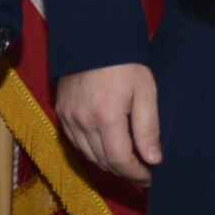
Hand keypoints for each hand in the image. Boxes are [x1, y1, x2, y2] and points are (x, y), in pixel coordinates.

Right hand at [55, 63, 160, 185]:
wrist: (94, 37)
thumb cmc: (124, 61)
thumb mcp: (145, 91)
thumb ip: (148, 128)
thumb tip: (153, 159)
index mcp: (106, 117)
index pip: (119, 160)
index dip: (135, 173)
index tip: (149, 177)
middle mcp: (83, 121)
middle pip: (103, 162)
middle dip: (124, 172)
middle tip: (141, 172)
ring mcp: (68, 118)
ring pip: (88, 156)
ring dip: (108, 164)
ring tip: (127, 163)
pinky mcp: (62, 112)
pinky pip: (76, 143)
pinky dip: (92, 151)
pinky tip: (106, 147)